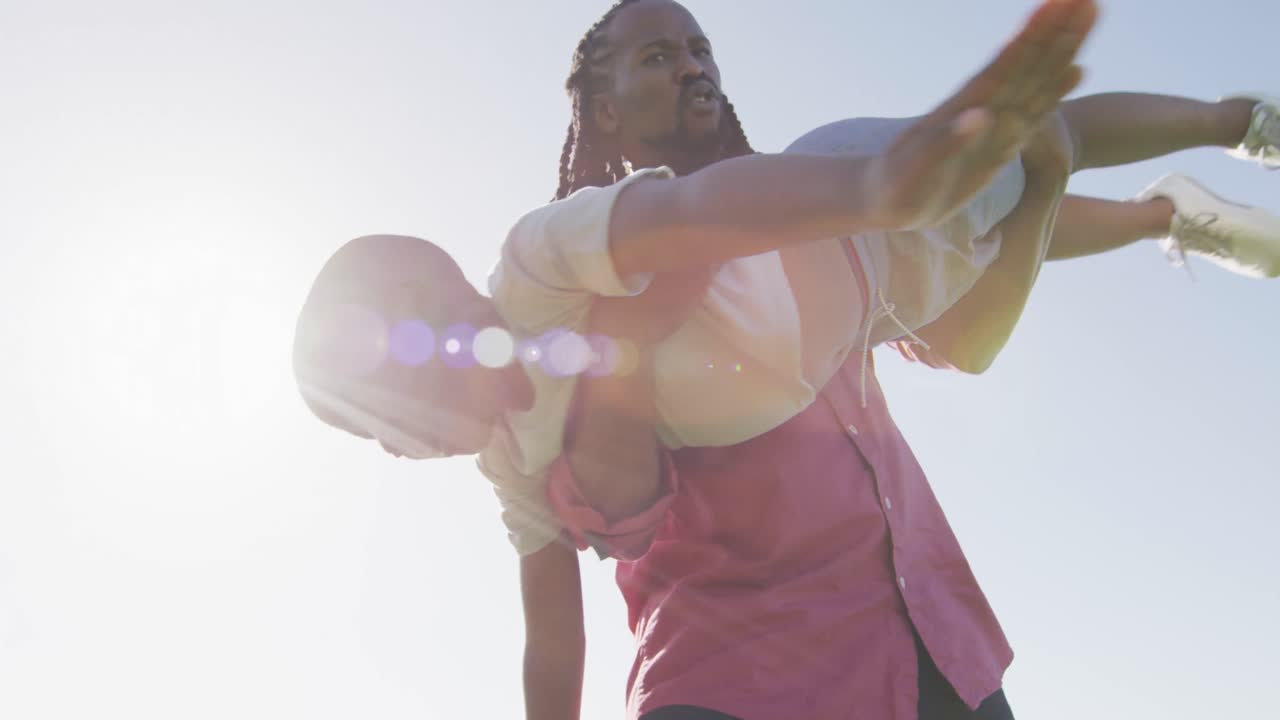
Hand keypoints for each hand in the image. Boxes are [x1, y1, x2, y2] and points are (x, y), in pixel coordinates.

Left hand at [871, 0, 1096, 230]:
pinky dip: (1056, 91)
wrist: (885, 201)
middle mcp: (983, 109)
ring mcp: (994, 125)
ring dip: (1062, 49)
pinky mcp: (1000, 145)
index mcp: (963, 109)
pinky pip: (1035, 112)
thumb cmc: (895, 186)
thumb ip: (946, 143)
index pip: (1005, 66)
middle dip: (1057, 31)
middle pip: (1027, 63)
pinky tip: (1075, 71)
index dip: (1033, 37)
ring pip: (1036, 79)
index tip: (1058, 4)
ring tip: (1088, 14)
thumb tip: (979, 115)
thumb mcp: (916, 169)